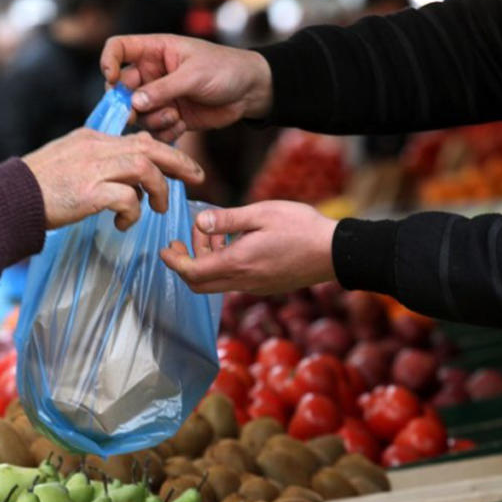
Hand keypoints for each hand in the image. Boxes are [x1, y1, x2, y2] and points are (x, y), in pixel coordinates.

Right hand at [23, 128, 203, 230]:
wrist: (7, 200)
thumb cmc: (37, 187)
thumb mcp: (69, 161)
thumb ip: (97, 162)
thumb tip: (126, 180)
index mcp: (92, 139)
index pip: (138, 138)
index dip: (165, 151)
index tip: (180, 166)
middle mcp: (96, 148)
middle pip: (150, 147)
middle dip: (179, 162)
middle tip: (197, 177)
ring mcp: (93, 169)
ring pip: (144, 169)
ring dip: (159, 191)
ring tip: (158, 209)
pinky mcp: (89, 192)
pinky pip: (127, 199)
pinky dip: (133, 213)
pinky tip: (123, 224)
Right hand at [100, 34, 272, 141]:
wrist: (250, 91)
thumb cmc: (225, 70)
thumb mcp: (194, 75)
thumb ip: (163, 89)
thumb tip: (134, 103)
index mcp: (154, 51)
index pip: (118, 49)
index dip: (108, 62)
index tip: (111, 79)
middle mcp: (153, 74)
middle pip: (122, 89)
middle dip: (128, 104)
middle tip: (136, 114)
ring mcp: (161, 97)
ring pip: (138, 114)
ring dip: (152, 119)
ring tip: (174, 117)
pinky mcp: (171, 117)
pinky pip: (155, 130)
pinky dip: (164, 132)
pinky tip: (182, 125)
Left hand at [161, 201, 337, 293]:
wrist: (335, 253)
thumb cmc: (301, 228)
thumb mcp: (261, 213)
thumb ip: (227, 220)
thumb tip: (199, 222)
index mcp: (238, 263)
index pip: (192, 272)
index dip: (173, 262)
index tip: (165, 248)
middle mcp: (243, 281)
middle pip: (199, 284)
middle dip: (185, 263)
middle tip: (184, 240)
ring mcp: (255, 287)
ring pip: (216, 282)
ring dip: (207, 261)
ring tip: (215, 233)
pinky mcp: (265, 286)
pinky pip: (234, 281)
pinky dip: (224, 265)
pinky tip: (235, 243)